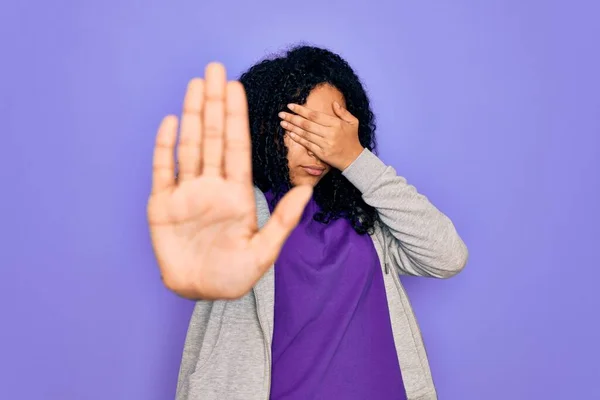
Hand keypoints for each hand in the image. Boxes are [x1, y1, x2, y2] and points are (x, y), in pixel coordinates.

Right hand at [147, 63, 312, 299]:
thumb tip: (308, 189)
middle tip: (214, 69)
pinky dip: (165, 146)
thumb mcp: (264, 251)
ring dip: (191, 115)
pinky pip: (163, 170)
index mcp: (237, 193)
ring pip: (189, 146)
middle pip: (213, 137)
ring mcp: (186, 192)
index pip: (237, 147)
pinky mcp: (162, 205)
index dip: (236, 117)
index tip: (237, 88)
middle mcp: (212, 186)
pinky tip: (170, 122)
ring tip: (195, 84)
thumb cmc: (234, 275)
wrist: (200, 293)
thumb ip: (283, 220)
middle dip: (214, 104)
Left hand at [278, 101, 363, 169]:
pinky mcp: (321, 153)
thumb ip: (343, 112)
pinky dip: (298, 139)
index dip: (301, 110)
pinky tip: (290, 133)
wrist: (354, 159)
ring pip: (305, 134)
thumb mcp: (353, 122)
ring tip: (282, 122)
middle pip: (307, 124)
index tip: (290, 105)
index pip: (315, 115)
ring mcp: (325, 144)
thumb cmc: (352, 139)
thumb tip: (333, 103)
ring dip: (292, 128)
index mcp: (336, 124)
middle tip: (281, 114)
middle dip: (292, 118)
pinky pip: (307, 144)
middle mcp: (329, 133)